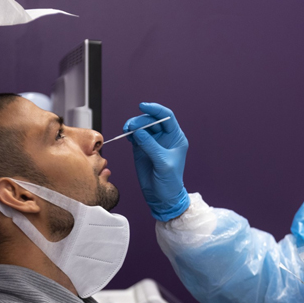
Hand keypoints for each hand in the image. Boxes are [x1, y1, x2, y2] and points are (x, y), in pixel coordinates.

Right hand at [124, 103, 189, 220]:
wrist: (162, 196)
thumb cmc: (170, 181)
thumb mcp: (163, 163)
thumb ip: (151, 146)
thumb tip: (139, 133)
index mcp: (176, 137)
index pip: (167, 117)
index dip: (156, 110)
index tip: (143, 106)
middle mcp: (164, 137)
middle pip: (152, 120)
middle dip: (141, 120)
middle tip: (131, 127)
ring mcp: (152, 142)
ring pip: (142, 127)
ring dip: (133, 126)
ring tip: (127, 130)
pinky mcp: (142, 148)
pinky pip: (135, 136)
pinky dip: (130, 134)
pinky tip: (127, 135)